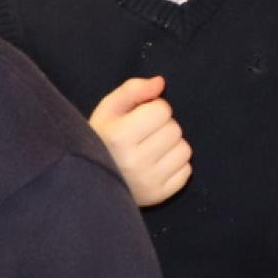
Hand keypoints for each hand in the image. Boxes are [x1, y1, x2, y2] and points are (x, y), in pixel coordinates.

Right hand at [88, 76, 192, 205]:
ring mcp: (148, 181)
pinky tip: (157, 165)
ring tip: (151, 150)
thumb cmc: (102, 139)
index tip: (139, 118)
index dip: (153, 109)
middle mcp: (134, 161)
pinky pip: (187, 170)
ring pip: (184, 149)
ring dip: (172, 145)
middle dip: (162, 127)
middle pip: (174, 129)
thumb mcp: (109, 109)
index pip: (162, 110)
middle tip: (144, 136)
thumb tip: (160, 82)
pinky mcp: (159, 195)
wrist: (91, 181)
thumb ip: (133, 89)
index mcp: (118, 136)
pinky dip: (176, 164)